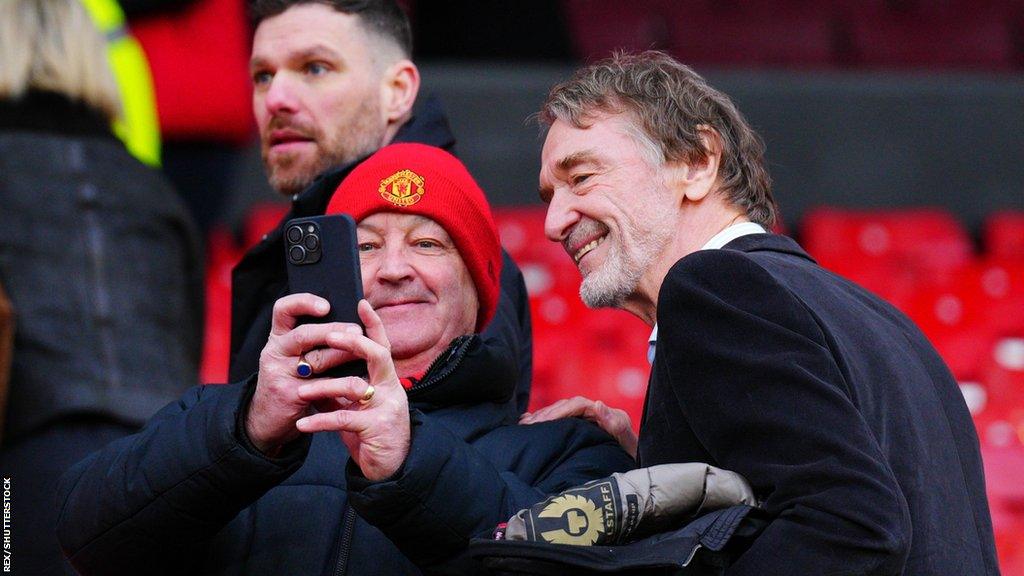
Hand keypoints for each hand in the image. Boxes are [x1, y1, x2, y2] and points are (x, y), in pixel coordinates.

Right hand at [246, 294, 362, 454]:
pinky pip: (320, 385)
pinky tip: (356, 382)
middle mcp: (275, 351)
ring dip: (342, 355)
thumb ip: (314, 340)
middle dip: (333, 330)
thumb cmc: (290, 380)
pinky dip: (340, 383)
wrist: (267, 418)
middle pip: (304, 334)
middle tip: (357, 330)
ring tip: (363, 354)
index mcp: (278, 336)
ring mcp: (279, 373)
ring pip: (315, 360)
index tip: (326, 305)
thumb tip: (352, 323)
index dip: (304, 302)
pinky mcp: (289, 394)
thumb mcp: (294, 356)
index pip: (284, 309)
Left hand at [294, 301, 410, 480]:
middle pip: (377, 354)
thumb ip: (341, 387)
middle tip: (330, 337)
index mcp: (387, 380)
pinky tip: (302, 424)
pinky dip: (319, 420)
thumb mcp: (356, 406)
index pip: (382, 345)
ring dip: (324, 387)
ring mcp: (387, 407)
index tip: (360, 302)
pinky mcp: (377, 429)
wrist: (390, 469)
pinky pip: (343, 419)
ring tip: (300, 392)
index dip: (373, 323)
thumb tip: (317, 368)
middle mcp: (391, 389)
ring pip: (355, 387)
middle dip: (352, 342)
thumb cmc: (370, 434)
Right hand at [520, 396, 636, 457]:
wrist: (638, 476)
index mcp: (607, 415)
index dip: (559, 410)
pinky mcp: (582, 432)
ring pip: (561, 413)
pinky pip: (561, 422)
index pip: (578, 405)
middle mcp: (598, 415)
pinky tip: (528, 424)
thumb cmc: (634, 462)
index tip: (543, 421)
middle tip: (529, 425)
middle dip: (546, 414)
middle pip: (566, 407)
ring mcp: (589, 423)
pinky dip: (544, 422)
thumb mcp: (628, 445)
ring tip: (525, 425)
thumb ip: (617, 425)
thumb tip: (597, 404)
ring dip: (542, 417)